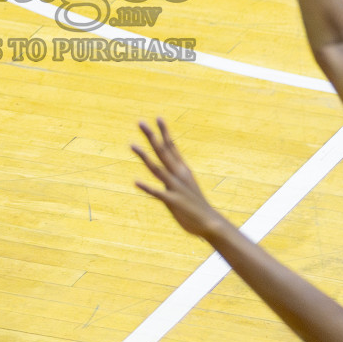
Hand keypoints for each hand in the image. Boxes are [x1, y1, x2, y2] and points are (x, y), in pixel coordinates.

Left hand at [132, 118, 227, 240]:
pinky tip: (136, 181)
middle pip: (162, 151)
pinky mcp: (173, 201)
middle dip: (151, 136)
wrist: (211, 224)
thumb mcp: (188, 185)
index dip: (164, 132)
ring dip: (144, 156)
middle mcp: (179, 175)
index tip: (158, 118)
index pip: (172, 147)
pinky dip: (147, 187)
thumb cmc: (197, 205)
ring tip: (131, 145)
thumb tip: (176, 166)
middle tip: (140, 122)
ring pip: (157, 168)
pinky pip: (158, 193)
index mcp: (182, 170)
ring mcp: (176, 187)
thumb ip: (179, 175)